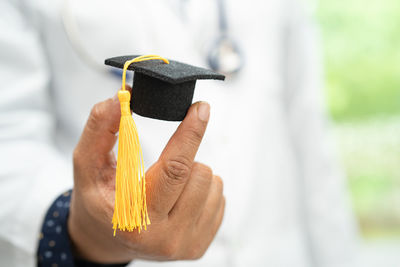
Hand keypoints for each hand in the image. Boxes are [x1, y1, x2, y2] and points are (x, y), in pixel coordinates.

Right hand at [68, 90, 224, 262]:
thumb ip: (99, 130)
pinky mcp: (200, 245)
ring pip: (213, 184)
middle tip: (162, 165)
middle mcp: (165, 238)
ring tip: (168, 185)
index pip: (175, 168)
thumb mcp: (87, 165)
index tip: (201, 108)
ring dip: (194, 174)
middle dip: (185, 156)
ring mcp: (186, 245)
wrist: (106, 238)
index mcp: (135, 219)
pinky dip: (202, 190)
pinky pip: (219, 199)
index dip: (190, 133)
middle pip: (199, 173)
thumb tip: (121, 97)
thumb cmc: (98, 199)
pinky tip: (179, 199)